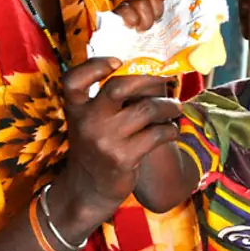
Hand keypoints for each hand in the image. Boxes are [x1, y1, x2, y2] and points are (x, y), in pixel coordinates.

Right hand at [54, 58, 181, 236]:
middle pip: (118, 87)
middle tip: (165, 80)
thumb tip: (147, 70)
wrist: (88, 189)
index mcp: (75, 108)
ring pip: (146, 109)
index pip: (74, 80)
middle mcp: (87, 122)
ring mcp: (105, 141)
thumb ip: (104, 98)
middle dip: (148, 79)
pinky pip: (156, 134)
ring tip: (175, 107)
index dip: (94, 66)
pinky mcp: (123, 158)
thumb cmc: (95, 145)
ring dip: (168, 105)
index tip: (117, 61)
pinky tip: (172, 130)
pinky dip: (170, 129)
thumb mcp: (88, 120)